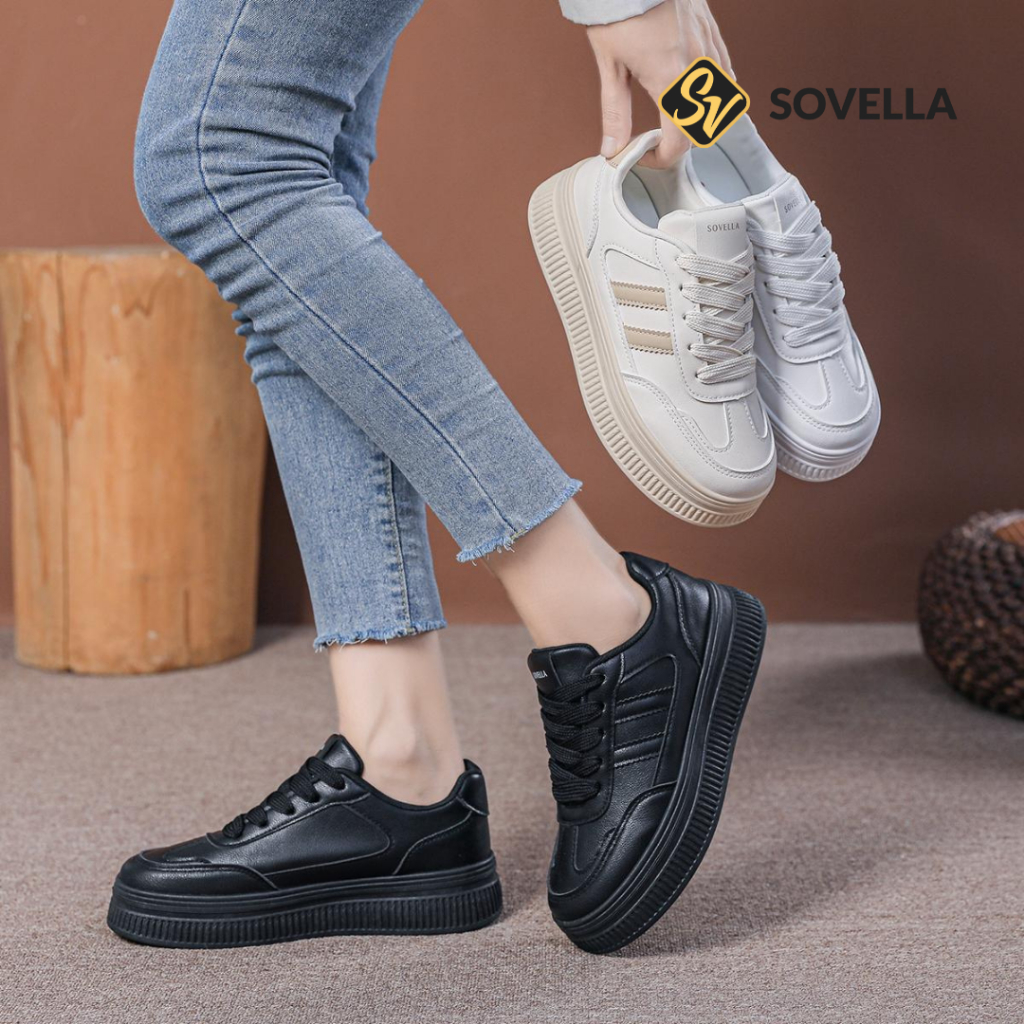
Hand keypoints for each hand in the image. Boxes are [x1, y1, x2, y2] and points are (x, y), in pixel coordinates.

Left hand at [587, 0, 733, 168]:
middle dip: (679, 140)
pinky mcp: (712, 33)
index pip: (679, 142)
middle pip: (701, 127)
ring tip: (673, 113)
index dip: (661, 159)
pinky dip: (713, 89)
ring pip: (719, 101)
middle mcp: (697, 68)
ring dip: (699, 116)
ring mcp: (708, 49)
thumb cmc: (620, 9)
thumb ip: (615, 112)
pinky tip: (695, 88)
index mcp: (670, 81)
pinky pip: (724, 71)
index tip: (645, 155)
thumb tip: (613, 148)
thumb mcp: (610, 66)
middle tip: (655, 137)